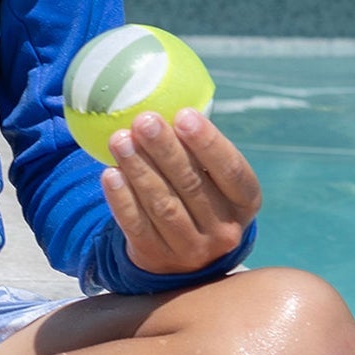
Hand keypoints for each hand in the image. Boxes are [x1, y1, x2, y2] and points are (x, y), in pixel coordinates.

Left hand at [101, 107, 261, 277]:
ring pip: (163, 205)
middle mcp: (224, 230)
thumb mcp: (213, 176)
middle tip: (144, 120)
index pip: (231, 170)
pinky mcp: (158, 258)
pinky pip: (136, 225)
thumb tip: (167, 95)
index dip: (208, 142)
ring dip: (139, 169)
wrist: (183, 256)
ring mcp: (192, 249)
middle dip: (165, 149)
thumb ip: (198, 146)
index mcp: (245, 202)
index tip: (183, 114)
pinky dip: (122, 198)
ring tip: (120, 139)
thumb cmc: (198, 194)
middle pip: (192, 184)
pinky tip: (110, 173)